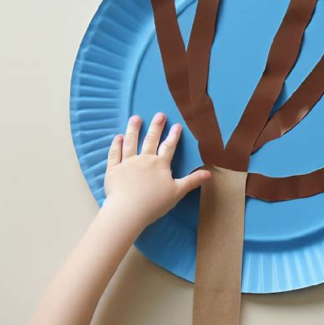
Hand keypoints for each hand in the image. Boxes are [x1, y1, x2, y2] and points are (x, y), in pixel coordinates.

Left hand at [104, 113, 210, 233]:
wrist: (128, 210)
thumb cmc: (155, 203)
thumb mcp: (178, 192)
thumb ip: (192, 181)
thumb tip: (209, 173)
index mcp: (160, 164)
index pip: (169, 147)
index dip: (174, 136)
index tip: (177, 125)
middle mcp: (144, 159)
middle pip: (151, 140)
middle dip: (156, 126)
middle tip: (159, 114)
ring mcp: (127, 163)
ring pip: (131, 142)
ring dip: (133, 129)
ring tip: (136, 118)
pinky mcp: (114, 169)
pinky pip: (115, 154)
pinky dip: (116, 144)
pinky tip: (117, 136)